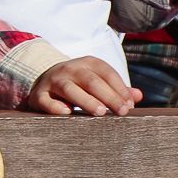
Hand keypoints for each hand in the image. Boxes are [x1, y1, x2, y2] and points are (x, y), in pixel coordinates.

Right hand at [25, 57, 140, 116]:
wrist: (44, 81)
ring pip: (69, 89)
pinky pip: (46, 100)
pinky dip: (56, 107)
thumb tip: (138, 96)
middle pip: (91, 81)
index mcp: (87, 63)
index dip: (119, 88)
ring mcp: (53, 81)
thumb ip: (117, 89)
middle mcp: (69, 69)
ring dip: (85, 100)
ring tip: (100, 112)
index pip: (106, 73)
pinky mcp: (39, 95)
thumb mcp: (97, 80)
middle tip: (121, 111)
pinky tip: (67, 113)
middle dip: (108, 96)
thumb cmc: (78, 84)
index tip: (129, 105)